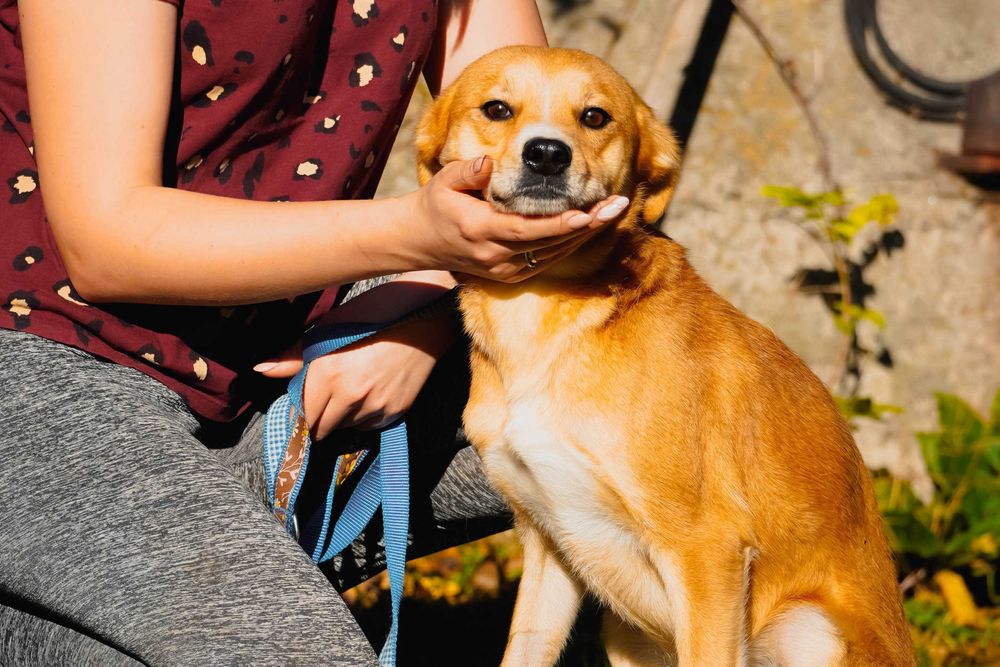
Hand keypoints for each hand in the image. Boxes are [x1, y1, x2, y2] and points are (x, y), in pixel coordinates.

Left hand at [256, 316, 450, 440]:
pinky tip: (373, 392)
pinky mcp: (395, 411)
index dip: (305, 404)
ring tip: (355, 389)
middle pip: (322, 427)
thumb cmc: (374, 316)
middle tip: (331, 395)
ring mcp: (374, 406)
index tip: (312, 395)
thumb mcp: (330, 329)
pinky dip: (366, 416)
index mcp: (327, 371)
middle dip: (321, 416)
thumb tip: (260, 369)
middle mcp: (349, 395)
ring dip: (344, 416)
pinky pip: (370, 425)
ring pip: (346, 427)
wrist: (425, 317)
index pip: (304, 411)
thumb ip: (295, 355)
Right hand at [406, 156, 629, 281]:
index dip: (558, 225)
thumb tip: (488, 162)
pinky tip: (594, 224)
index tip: (586, 214)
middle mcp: (496, 256)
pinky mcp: (513, 276)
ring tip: (615, 210)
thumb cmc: (437, 204)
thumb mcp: (444, 181)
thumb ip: (467, 171)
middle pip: (549, 243)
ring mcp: (506, 270)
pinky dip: (572, 242)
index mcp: (480, 230)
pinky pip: (549, 259)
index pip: (526, 230)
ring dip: (587, 234)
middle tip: (618, 205)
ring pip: (555, 254)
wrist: (421, 242)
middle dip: (587, 225)